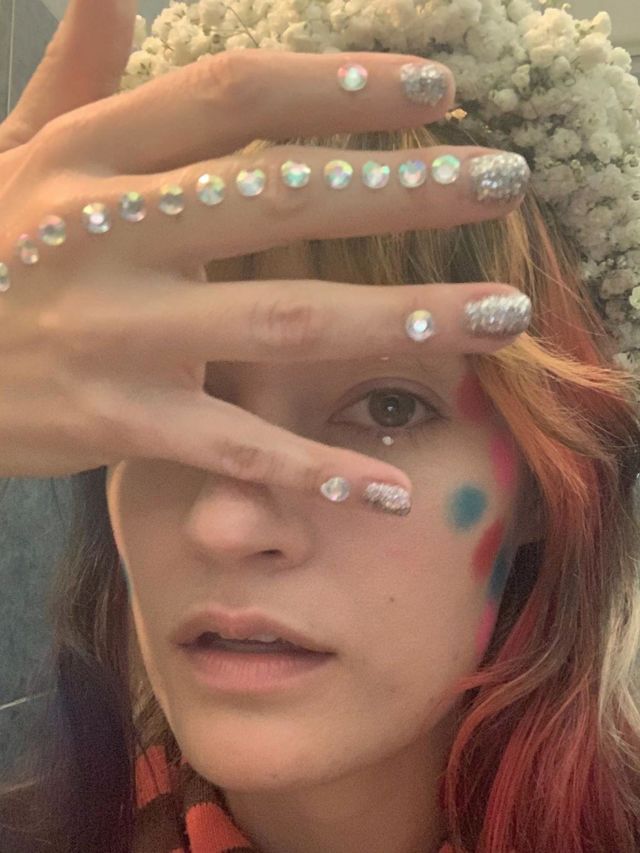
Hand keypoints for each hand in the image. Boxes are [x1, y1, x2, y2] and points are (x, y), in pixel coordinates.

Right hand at [0, 0, 529, 506]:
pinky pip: (232, 447)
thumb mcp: (17, 151)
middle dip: (404, 190)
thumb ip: (77, 73)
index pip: (234, 97)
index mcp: (87, 158)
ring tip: (500, 317)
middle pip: (279, 199)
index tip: (441, 90)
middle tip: (506, 182)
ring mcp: (115, 336)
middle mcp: (103, 237)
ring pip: (279, 324)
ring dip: (397, 320)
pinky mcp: (119, 424)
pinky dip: (313, 469)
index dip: (342, 86)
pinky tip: (392, 488)